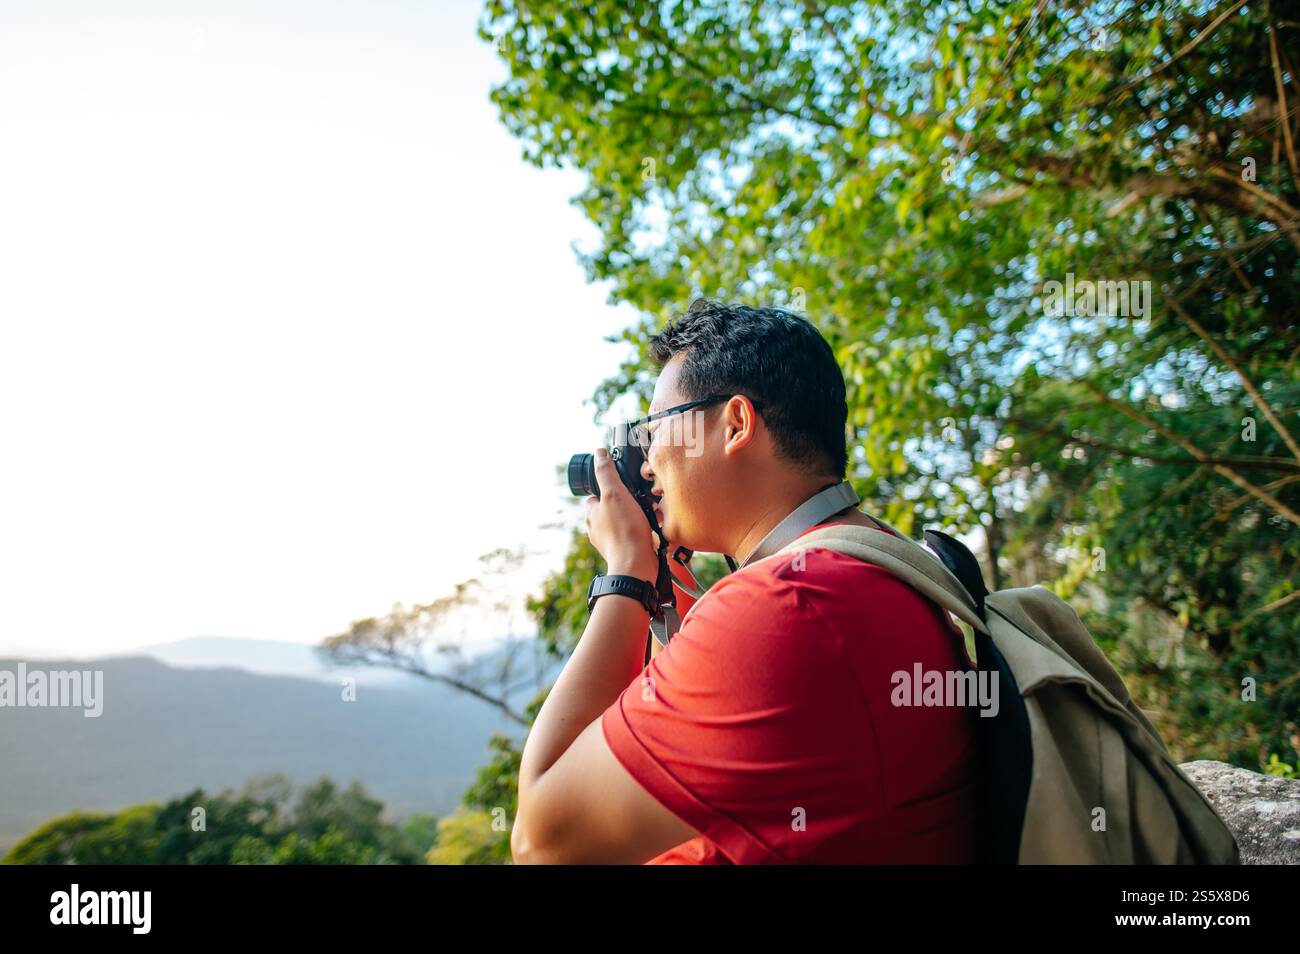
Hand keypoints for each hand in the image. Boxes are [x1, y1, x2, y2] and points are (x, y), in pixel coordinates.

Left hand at [584, 448, 659, 581]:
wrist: (636, 566)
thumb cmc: (624, 530)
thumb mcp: (614, 493)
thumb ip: (606, 473)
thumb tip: (599, 453)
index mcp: (592, 514)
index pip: (597, 494)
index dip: (611, 487)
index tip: (624, 486)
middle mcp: (598, 529)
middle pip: (613, 507)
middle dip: (627, 503)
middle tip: (641, 500)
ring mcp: (611, 542)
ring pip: (624, 521)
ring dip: (637, 517)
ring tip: (651, 515)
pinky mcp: (625, 552)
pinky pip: (634, 535)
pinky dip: (643, 531)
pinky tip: (653, 529)